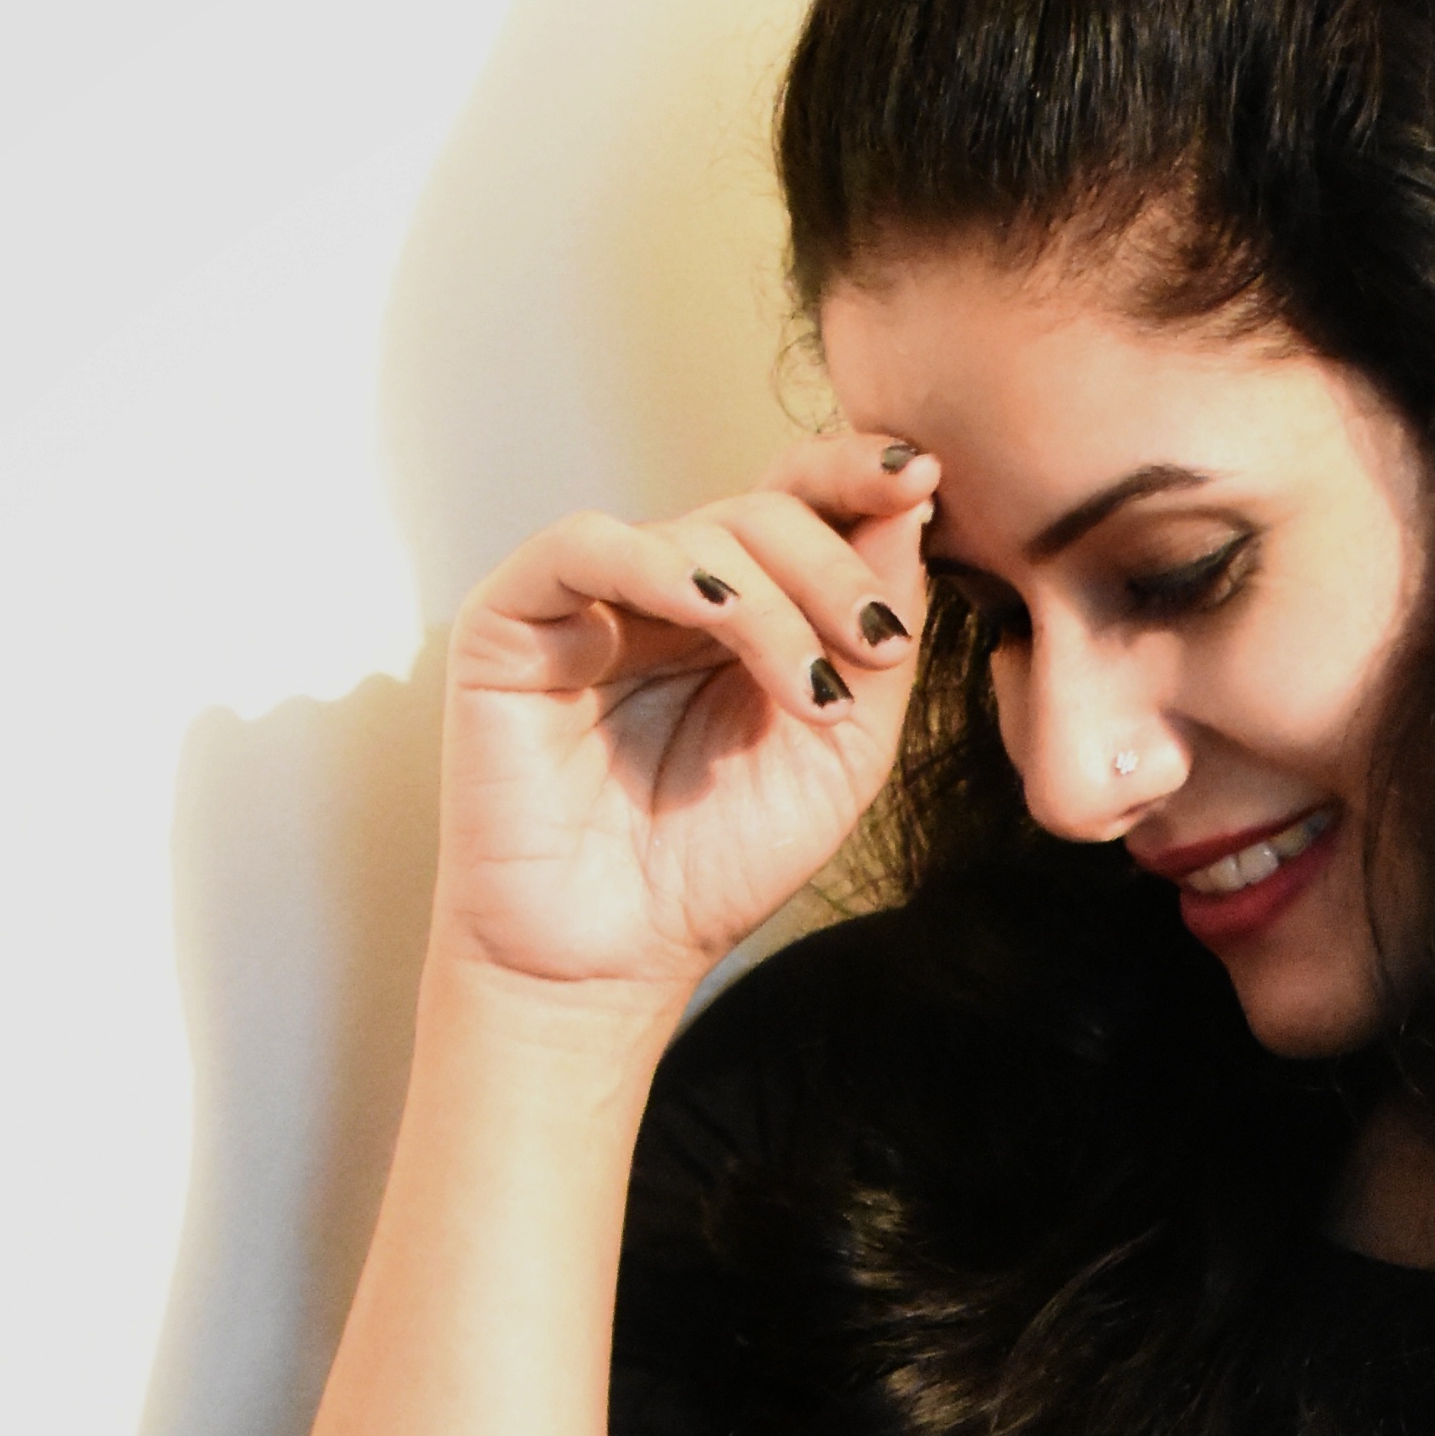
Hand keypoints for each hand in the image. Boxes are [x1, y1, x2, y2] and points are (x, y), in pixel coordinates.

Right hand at [425, 437, 935, 1004]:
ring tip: (810, 694)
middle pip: (762, 511)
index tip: (923, 474)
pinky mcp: (511, 619)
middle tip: (880, 641)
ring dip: (773, 601)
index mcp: (741, 613)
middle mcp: (665, 593)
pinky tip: (714, 615)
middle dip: (835, 565)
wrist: (614, 960)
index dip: (855, 477)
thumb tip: (907, 500)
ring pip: (695, 533)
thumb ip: (875, 636)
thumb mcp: (839, 751)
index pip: (799, 505)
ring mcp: (588, 601)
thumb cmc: (718, 867)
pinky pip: (587, 547)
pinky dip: (662, 568)